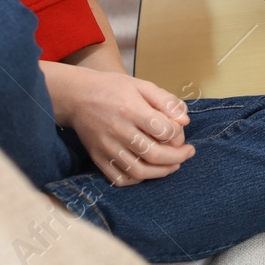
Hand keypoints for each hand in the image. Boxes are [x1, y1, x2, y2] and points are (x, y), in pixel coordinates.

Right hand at [47, 64, 192, 185]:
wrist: (77, 96)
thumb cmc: (112, 88)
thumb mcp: (141, 85)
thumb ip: (165, 101)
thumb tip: (185, 120)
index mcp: (131, 110)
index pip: (163, 130)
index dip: (178, 133)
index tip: (180, 130)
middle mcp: (119, 131)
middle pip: (154, 154)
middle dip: (177, 157)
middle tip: (188, 153)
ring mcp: (107, 147)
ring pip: (139, 170)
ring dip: (162, 172)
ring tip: (174, 165)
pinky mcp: (98, 158)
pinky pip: (120, 179)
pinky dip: (138, 179)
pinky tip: (149, 170)